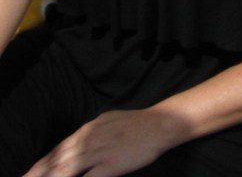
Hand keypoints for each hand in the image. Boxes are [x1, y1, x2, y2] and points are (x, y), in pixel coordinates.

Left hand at [24, 108, 182, 176]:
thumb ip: (91, 133)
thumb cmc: (137, 124)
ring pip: (66, 171)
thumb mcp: (109, 122)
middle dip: (39, 174)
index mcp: (89, 128)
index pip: (58, 149)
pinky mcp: (110, 166)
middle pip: (57, 161)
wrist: (162, 123)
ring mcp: (99, 152)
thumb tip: (75, 144)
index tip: (29, 175)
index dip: (42, 164)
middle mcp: (89, 139)